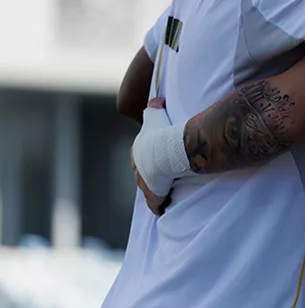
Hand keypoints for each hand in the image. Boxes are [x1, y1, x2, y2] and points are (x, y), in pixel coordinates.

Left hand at [132, 97, 171, 215]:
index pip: (141, 156)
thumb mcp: (155, 115)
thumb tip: (157, 99)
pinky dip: (158, 205)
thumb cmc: (161, 133)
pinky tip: (162, 209)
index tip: (157, 160)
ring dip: (155, 192)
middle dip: (151, 177)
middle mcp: (138, 168)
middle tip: (161, 178)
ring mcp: (145, 183)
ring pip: (149, 190)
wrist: (165, 152)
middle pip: (143, 175)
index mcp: (137, 151)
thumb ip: (154, 107)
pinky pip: (156, 203)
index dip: (149, 158)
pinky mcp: (153, 195)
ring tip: (164, 194)